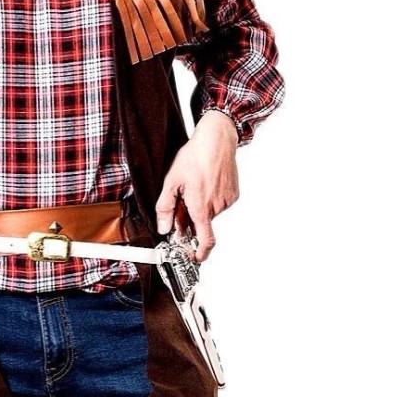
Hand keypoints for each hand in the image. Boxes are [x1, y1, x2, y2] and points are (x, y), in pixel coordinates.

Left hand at [154, 110, 239, 262]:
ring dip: (200, 208)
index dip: (201, 253)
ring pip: (210, 213)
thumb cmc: (195, 156)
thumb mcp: (172, 182)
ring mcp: (227, 201)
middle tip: (182, 202)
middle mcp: (217, 207)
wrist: (217, 139)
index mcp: (201, 207)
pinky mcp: (233, 194)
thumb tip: (163, 227)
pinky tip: (205, 183)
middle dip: (190, 219)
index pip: (206, 240)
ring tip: (194, 186)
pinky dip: (210, 200)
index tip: (195, 257)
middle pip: (202, 224)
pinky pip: (219, 204)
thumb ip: (166, 208)